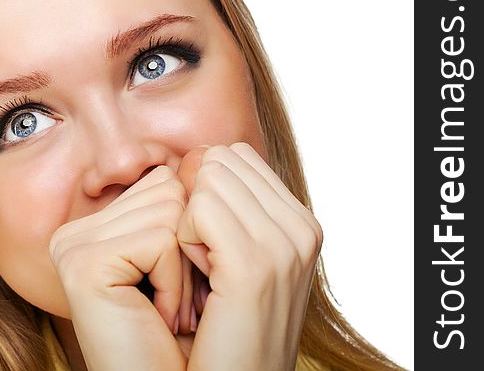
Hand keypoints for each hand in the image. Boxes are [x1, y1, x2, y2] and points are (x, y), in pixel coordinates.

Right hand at [49, 165, 189, 369]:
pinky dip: (175, 284)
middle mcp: (79, 231)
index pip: (169, 181)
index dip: (197, 233)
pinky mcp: (81, 262)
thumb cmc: (191, 341)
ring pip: (171, 209)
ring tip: (167, 312)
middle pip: (171, 189)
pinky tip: (156, 317)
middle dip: (194, 249)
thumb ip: (186, 203)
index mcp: (99, 227)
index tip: (185, 287)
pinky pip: (160, 239)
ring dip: (187, 271)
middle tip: (178, 304)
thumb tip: (205, 153)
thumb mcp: (191, 260)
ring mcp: (74, 245)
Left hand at [176, 143, 322, 370]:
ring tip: (201, 272)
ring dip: (187, 221)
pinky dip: (181, 239)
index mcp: (300, 223)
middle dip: (195, 200)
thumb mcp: (234, 259)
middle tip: (201, 258)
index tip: (205, 242)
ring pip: (207, 177)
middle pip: (219, 159)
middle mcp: (301, 228)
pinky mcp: (255, 265)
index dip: (203, 188)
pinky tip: (196, 279)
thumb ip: (230, 209)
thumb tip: (194, 158)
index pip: (234, 155)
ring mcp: (285, 245)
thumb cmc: (221, 329)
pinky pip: (197, 208)